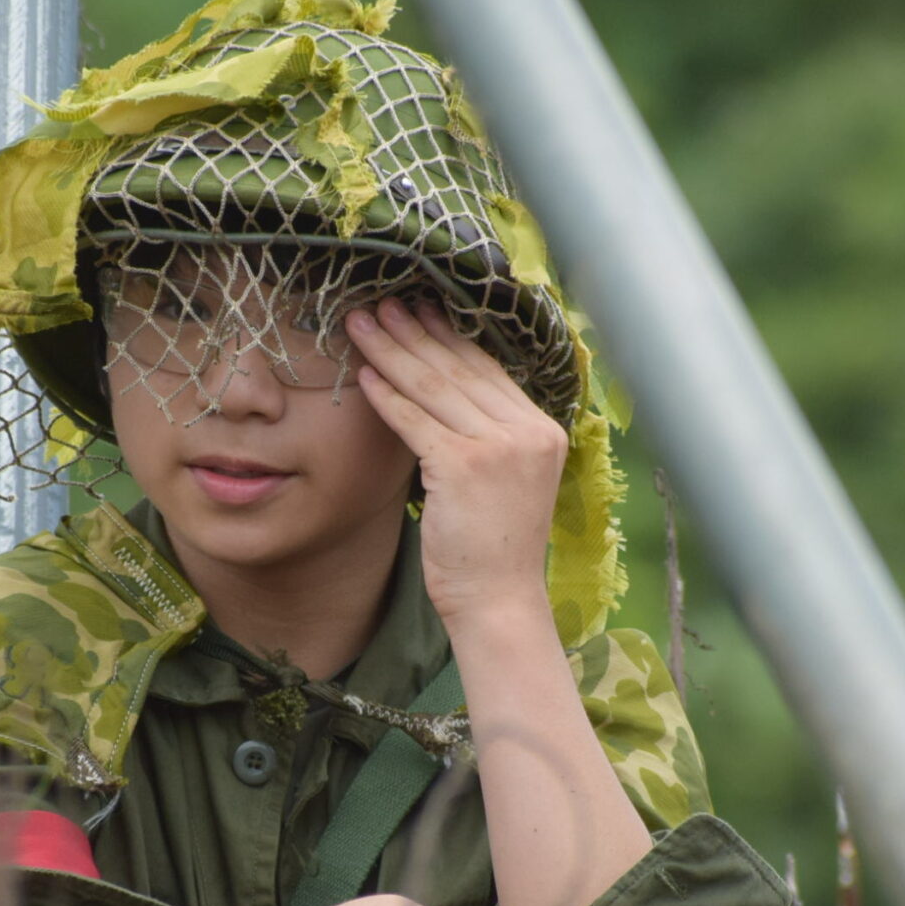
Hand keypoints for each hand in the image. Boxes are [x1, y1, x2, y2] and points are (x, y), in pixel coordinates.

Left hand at [346, 298, 566, 629]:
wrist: (499, 602)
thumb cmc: (493, 550)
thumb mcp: (505, 482)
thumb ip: (488, 437)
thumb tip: (445, 394)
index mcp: (543, 429)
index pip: (487, 371)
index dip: (448, 337)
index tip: (417, 311)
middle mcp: (527, 431)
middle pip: (460, 369)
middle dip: (415, 332)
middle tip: (381, 303)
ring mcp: (499, 447)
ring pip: (434, 387)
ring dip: (392, 351)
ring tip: (361, 324)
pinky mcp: (465, 466)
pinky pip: (415, 420)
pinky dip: (386, 396)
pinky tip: (363, 375)